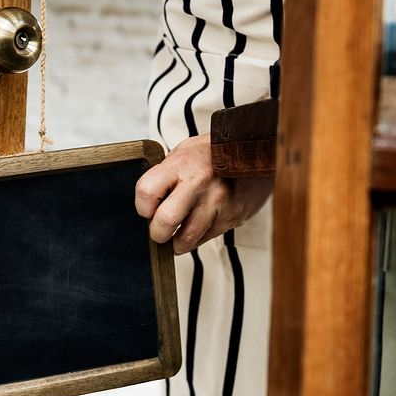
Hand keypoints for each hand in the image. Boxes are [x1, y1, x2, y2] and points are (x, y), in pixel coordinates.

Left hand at [135, 135, 273, 254]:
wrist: (254, 153)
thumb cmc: (213, 154)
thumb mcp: (183, 152)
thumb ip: (164, 175)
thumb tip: (146, 202)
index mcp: (181, 164)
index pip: (146, 191)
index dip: (142, 206)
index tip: (146, 209)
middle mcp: (198, 184)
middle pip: (165, 221)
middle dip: (157, 233)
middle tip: (159, 230)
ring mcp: (217, 203)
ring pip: (186, 239)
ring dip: (176, 243)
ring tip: (175, 234)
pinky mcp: (230, 218)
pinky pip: (205, 239)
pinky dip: (195, 239)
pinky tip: (196, 226)